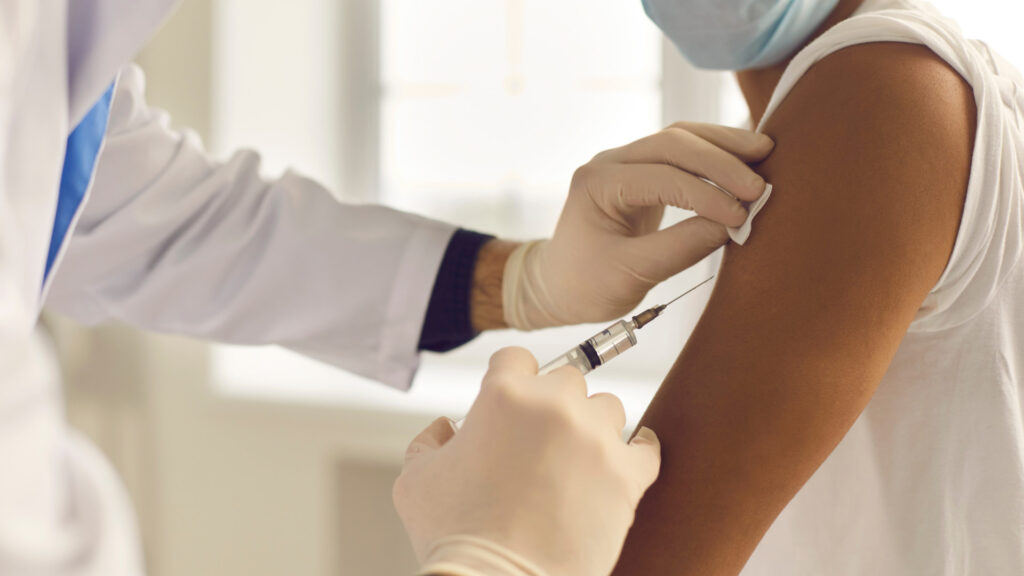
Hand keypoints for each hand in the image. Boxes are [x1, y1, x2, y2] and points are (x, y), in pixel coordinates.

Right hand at [394, 347, 660, 575]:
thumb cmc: (454, 536)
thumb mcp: (415, 480)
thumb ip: (428, 441)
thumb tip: (446, 428)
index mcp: (503, 395)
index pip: (516, 359)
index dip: (511, 380)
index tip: (513, 403)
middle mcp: (554, 405)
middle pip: (567, 380)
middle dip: (552, 406)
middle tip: (540, 444)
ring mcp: (596, 438)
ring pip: (607, 409)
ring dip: (592, 428)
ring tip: (574, 463)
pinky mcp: (627, 476)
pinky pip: (646, 447)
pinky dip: (637, 452)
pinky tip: (624, 460)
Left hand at [503, 122, 773, 329]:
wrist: (560, 287)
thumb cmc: (586, 285)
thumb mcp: (630, 275)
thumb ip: (680, 249)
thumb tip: (732, 226)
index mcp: (598, 183)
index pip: (662, 177)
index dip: (706, 194)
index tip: (741, 216)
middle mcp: (611, 163)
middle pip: (673, 142)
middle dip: (720, 160)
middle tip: (759, 185)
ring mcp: (627, 164)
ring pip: (681, 138)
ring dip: (723, 146)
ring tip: (765, 153)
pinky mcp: (643, 173)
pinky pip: (683, 154)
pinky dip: (715, 155)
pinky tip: (745, 161)